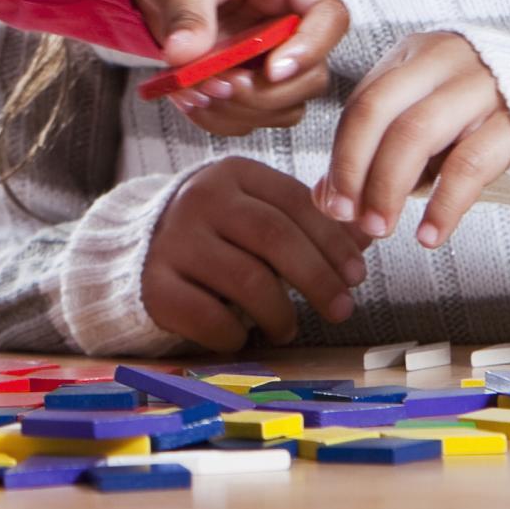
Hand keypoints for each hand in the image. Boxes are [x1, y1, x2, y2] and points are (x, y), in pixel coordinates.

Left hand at [126, 0, 346, 134]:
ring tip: (192, 92)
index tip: (271, 70)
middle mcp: (284, 18)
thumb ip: (187, 11)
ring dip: (240, 111)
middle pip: (311, 74)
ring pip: (283, 103)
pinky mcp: (239, 72)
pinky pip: (247, 112)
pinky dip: (219, 116)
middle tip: (218, 85)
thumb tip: (185, 55)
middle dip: (265, 93)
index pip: (329, 17)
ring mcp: (263, 50)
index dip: (310, 49)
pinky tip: (185, 98)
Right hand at [139, 156, 370, 351]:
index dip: (333, 242)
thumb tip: (370, 231)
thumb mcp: (260, 213)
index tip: (358, 275)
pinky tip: (242, 335)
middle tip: (342, 310)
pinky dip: (235, 334)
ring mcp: (174, 241)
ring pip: (247, 281)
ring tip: (289, 327)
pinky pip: (209, 317)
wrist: (139, 251)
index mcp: (234, 174)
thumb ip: (310, 222)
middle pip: (274, 237)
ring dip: (281, 314)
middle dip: (318, 278)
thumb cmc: (220, 234)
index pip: (295, 202)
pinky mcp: (154, 285)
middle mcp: (201, 200)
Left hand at [318, 31, 509, 246]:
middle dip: (354, 169)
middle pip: (378, 111)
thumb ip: (378, 152)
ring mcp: (484, 86)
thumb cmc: (487, 117)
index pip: (363, 103)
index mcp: (418, 54)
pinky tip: (429, 235)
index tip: (331, 203)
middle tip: (349, 217)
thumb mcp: (429, 122)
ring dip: (389, 188)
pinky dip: (443, 206)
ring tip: (380, 229)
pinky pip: (468, 165)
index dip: (341, 156)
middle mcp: (447, 59)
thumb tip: (325, 197)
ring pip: (415, 133)